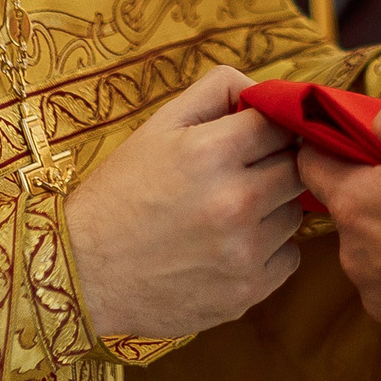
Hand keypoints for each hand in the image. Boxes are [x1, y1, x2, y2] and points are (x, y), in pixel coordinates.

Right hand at [65, 64, 304, 339]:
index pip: (281, 123)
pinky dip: (268, 252)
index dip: (269, 128)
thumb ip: (217, 92)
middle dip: (274, 166)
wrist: (83, 272)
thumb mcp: (158, 126)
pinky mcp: (247, 292)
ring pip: (294, 214)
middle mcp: (235, 201)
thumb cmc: (121, 193)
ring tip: (226, 215)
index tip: (254, 139)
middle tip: (240, 176)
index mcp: (212, 152)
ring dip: (272, 210)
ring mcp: (244, 251)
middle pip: (297, 168)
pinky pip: (288, 257)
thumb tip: (266, 89)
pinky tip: (228, 248)